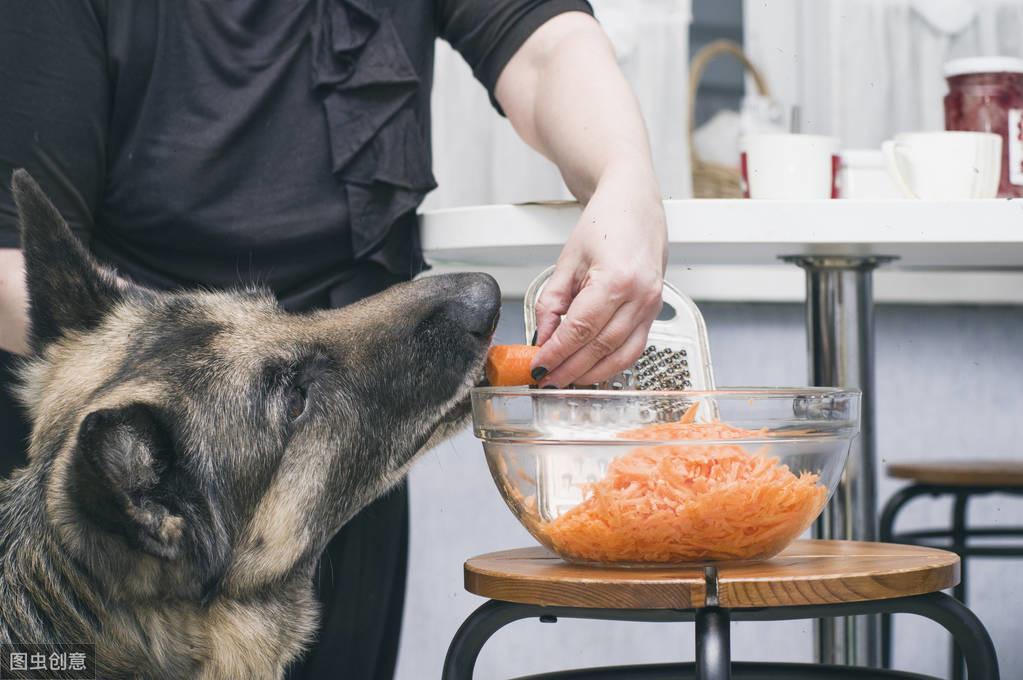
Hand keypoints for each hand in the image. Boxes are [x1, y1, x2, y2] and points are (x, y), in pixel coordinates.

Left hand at [530, 166, 666, 386]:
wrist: (634, 203)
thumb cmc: (604, 222)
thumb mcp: (568, 261)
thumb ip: (552, 303)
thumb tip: (543, 339)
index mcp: (617, 279)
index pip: (581, 330)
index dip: (557, 353)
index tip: (538, 366)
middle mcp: (640, 296)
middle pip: (600, 348)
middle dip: (570, 369)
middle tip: (546, 378)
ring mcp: (652, 305)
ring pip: (621, 356)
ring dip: (590, 373)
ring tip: (565, 378)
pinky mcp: (655, 311)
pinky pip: (634, 348)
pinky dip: (611, 364)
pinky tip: (591, 368)